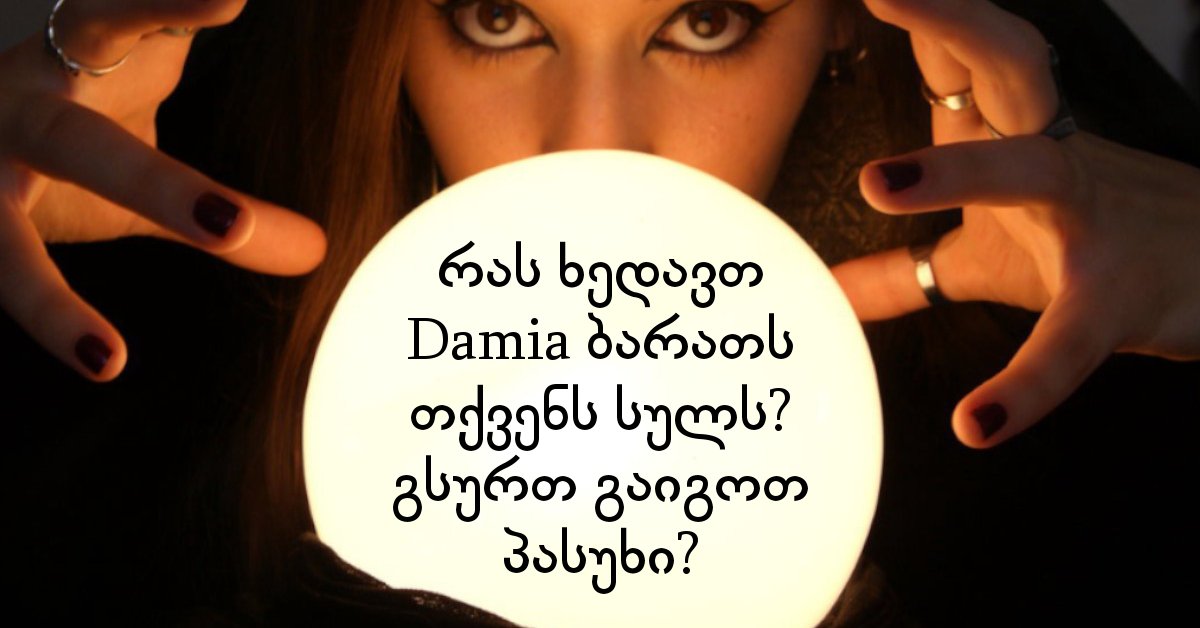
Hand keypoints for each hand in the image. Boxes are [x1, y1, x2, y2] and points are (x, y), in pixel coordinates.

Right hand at [0, 0, 325, 381]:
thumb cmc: (65, 133)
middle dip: (155, 190)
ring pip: (4, 237)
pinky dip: (42, 320)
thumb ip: (215, 204)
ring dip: (51, 301)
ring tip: (109, 359)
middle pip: (81, 147)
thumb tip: (316, 252)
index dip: (170, 7)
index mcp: (76, 61)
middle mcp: (21, 105)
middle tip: (231, 228)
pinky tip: (99, 363)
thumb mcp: (140, 151)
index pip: (120, 20)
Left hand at [832, 0, 1199, 447]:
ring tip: (876, 181)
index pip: (964, 63)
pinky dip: (1025, 385)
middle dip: (953, 24)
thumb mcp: (990, 257)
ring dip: (958, 174)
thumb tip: (829, 293)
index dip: (924, 15)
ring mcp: (1092, 220)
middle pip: (1009, 70)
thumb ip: (903, 273)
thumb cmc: (1102, 250)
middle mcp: (1053, 158)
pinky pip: (1070, 341)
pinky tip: (976, 425)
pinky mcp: (1121, 298)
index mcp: (1016, 138)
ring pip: (1034, 176)